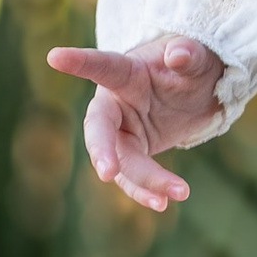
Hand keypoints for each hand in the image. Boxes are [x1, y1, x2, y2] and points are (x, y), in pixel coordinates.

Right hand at [45, 34, 223, 212]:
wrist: (201, 89)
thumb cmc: (191, 65)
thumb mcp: (198, 55)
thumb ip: (189, 53)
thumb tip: (179, 55)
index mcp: (127, 73)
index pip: (102, 65)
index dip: (79, 61)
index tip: (55, 56)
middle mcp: (117, 104)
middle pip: (99, 128)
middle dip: (101, 150)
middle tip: (107, 171)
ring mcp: (123, 132)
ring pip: (121, 162)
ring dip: (144, 181)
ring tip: (175, 194)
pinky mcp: (133, 153)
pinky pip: (133, 177)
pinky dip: (146, 191)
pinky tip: (161, 203)